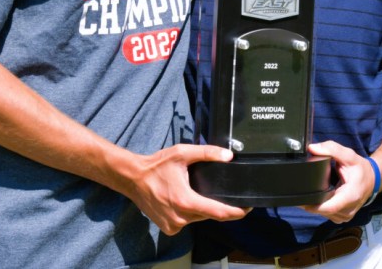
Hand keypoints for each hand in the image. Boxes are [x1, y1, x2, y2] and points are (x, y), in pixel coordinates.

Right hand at [123, 144, 249, 235]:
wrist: (133, 178)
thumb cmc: (156, 166)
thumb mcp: (182, 153)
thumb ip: (207, 153)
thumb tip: (228, 156)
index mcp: (186, 201)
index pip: (219, 212)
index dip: (236, 212)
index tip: (248, 208)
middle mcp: (181, 218)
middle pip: (209, 214)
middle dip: (218, 205)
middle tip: (221, 192)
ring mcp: (174, 226)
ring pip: (198, 219)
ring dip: (202, 208)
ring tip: (194, 191)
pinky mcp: (169, 229)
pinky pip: (187, 222)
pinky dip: (190, 212)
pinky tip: (183, 199)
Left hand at [300, 141, 376, 223]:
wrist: (372, 180)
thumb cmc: (360, 168)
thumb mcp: (348, 155)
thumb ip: (331, 149)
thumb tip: (313, 148)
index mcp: (351, 195)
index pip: (330, 207)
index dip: (314, 206)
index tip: (302, 200)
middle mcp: (349, 210)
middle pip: (324, 211)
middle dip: (311, 202)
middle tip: (300, 190)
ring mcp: (345, 216)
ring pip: (324, 214)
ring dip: (315, 205)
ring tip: (310, 191)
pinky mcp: (342, 217)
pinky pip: (327, 215)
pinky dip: (321, 207)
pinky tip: (319, 197)